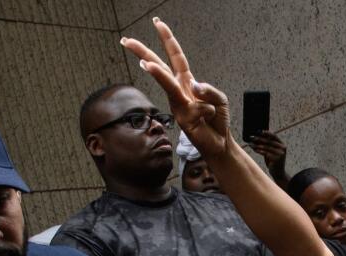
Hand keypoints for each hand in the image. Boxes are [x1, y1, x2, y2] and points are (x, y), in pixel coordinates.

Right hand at [121, 18, 231, 159]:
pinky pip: (198, 107)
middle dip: (142, 52)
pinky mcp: (182, 119)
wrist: (219, 142)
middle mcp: (179, 91)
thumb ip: (208, 90)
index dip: (168, 39)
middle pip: (159, 67)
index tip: (157, 23)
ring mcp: (178, 105)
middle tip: (126, 40)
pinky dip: (209, 110)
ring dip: (158, 74)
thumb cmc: (216, 119)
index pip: (175, 56)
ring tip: (146, 64)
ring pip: (168, 85)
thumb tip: (193, 86)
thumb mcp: (219, 98)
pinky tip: (208, 118)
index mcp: (187, 81)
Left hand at [250, 130, 287, 174]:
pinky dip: (259, 151)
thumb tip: (257, 137)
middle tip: (251, 137)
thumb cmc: (273, 161)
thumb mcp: (271, 152)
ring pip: (266, 147)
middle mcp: (282, 148)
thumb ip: (268, 145)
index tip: (258, 131)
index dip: (266, 133)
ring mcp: (280, 154)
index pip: (274, 136)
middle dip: (259, 139)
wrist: (278, 173)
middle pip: (269, 141)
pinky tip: (255, 149)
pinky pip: (266, 153)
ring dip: (257, 145)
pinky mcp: (277, 159)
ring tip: (251, 144)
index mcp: (282, 145)